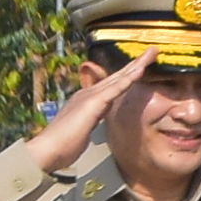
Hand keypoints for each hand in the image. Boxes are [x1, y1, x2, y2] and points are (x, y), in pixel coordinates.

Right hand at [27, 50, 152, 176]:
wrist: (48, 149)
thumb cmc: (63, 145)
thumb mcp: (82, 130)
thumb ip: (89, 122)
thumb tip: (92, 123)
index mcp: (87, 100)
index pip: (112, 85)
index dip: (127, 75)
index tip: (141, 66)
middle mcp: (88, 94)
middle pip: (118, 76)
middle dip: (136, 63)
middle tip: (152, 51)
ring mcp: (90, 96)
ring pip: (119, 77)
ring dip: (137, 64)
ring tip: (152, 52)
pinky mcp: (93, 103)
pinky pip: (115, 88)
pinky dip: (129, 78)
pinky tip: (140, 69)